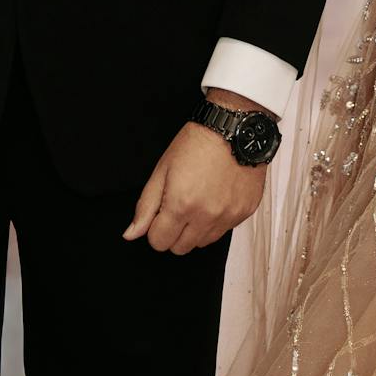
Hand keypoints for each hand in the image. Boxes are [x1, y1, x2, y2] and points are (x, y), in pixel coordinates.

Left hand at [125, 119, 264, 255]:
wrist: (235, 128)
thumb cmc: (198, 142)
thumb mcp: (162, 170)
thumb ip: (145, 206)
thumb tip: (132, 233)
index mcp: (181, 205)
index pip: (159, 242)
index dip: (155, 229)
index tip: (160, 215)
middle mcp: (206, 216)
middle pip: (181, 248)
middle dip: (174, 232)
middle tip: (178, 207)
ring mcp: (227, 216)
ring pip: (203, 243)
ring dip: (196, 229)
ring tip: (199, 201)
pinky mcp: (244, 213)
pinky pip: (224, 231)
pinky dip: (217, 221)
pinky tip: (216, 198)